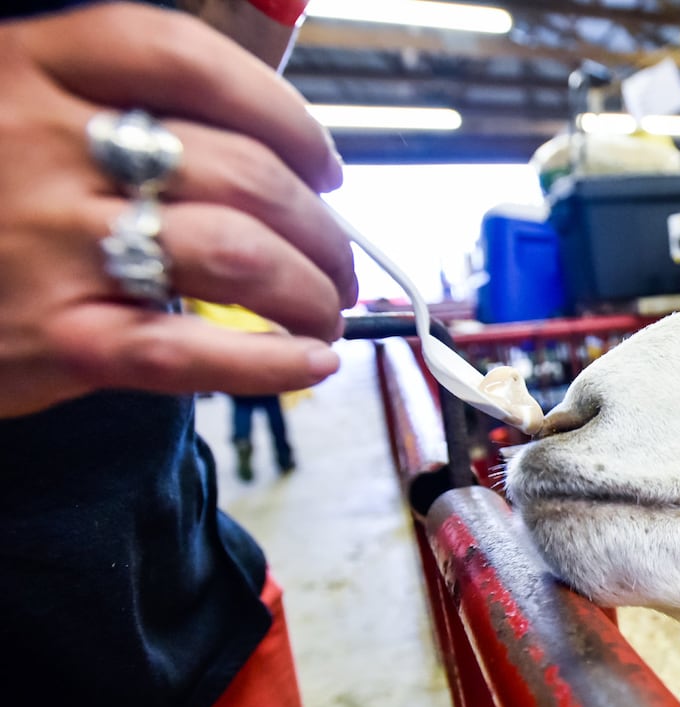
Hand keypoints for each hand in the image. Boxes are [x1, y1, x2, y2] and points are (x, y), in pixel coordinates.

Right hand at [0, 2, 357, 417]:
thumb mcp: (10, 109)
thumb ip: (111, 109)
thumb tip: (266, 157)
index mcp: (31, 66)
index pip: (188, 61)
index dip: (283, 114)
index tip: (323, 162)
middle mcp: (44, 146)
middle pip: (241, 173)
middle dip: (321, 226)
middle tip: (338, 259)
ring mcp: (49, 245)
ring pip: (235, 255)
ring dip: (312, 289)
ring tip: (325, 308)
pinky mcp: (54, 339)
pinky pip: (188, 353)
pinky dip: (270, 363)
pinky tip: (310, 362)